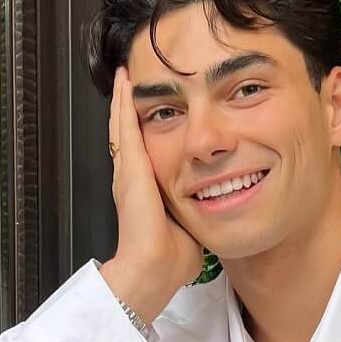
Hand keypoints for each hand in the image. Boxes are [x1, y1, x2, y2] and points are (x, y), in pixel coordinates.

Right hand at [99, 67, 202, 325]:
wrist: (155, 267)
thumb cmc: (173, 258)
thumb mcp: (191, 225)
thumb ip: (199, 210)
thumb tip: (217, 206)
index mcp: (146, 191)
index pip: (146, 152)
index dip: (148, 130)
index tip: (153, 111)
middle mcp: (132, 178)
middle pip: (131, 133)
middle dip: (131, 107)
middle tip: (131, 81)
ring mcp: (128, 170)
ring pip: (123, 125)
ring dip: (125, 99)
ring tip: (125, 74)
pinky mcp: (130, 167)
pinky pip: (126, 126)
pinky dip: (124, 102)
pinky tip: (125, 81)